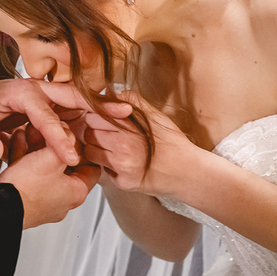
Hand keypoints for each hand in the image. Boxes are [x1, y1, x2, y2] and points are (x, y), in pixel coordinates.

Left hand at [0, 79, 130, 166]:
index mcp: (19, 92)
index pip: (45, 115)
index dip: (59, 136)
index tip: (71, 157)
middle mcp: (36, 90)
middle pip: (72, 98)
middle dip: (99, 106)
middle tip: (126, 113)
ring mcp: (43, 97)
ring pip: (75, 105)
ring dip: (99, 113)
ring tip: (126, 121)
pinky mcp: (45, 106)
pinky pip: (69, 113)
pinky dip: (89, 119)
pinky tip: (107, 128)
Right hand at [0, 127, 100, 227]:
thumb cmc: (26, 190)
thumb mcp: (51, 157)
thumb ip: (64, 141)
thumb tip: (68, 132)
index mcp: (76, 193)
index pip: (92, 168)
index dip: (84, 149)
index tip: (76, 138)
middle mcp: (62, 200)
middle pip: (64, 165)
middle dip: (54, 144)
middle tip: (48, 131)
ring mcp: (43, 201)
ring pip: (44, 168)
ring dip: (37, 148)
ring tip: (29, 132)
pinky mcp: (25, 198)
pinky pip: (28, 174)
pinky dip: (24, 157)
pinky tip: (18, 142)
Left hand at [80, 101, 195, 196]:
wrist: (188, 172)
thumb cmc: (173, 144)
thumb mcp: (156, 116)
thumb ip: (133, 101)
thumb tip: (112, 93)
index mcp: (130, 127)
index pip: (93, 115)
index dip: (95, 114)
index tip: (100, 116)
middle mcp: (123, 147)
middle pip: (88, 133)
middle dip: (93, 130)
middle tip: (105, 132)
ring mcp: (121, 167)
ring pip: (90, 152)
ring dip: (96, 148)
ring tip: (112, 146)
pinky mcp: (122, 183)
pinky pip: (102, 169)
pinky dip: (107, 165)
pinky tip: (121, 161)